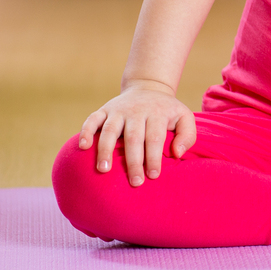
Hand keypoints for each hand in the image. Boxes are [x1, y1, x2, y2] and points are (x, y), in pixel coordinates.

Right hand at [77, 79, 197, 185]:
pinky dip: (85, 131)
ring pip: (110, 130)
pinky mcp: (104, 109)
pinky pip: (92, 119)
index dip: (154, 158)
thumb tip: (177, 154)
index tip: (153, 176)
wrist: (148, 87)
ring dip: (105, 150)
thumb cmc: (167, 110)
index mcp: (157, 113)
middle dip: (133, 161)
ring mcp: (119, 110)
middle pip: (133, 138)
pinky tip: (83, 147)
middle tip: (134, 182)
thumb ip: (187, 135)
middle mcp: (137, 111)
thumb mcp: (184, 117)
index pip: (155, 138)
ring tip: (104, 170)